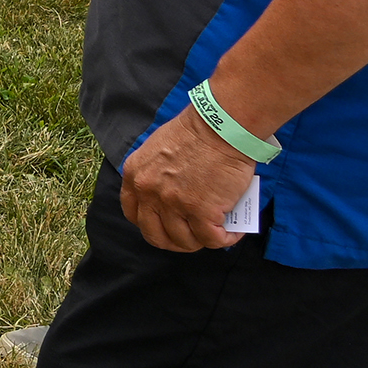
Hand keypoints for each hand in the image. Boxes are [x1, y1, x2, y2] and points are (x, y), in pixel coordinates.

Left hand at [119, 105, 256, 251]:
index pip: (133, 214)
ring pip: (185, 241)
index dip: (151, 225)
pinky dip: (226, 240)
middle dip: (174, 242)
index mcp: (135, 175)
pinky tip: (233, 232)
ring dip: (201, 241)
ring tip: (216, 233)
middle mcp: (149, 192)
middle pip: (155, 235)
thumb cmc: (198, 130)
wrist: (221, 125)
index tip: (166, 225)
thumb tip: (173, 196)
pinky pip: (213, 240)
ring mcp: (174, 204)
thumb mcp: (159, 148)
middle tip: (192, 237)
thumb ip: (156, 173)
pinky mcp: (202, 212)